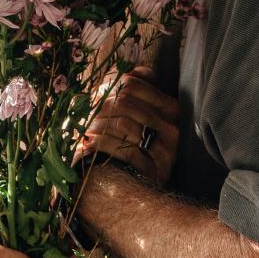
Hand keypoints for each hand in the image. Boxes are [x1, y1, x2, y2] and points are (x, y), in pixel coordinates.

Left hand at [78, 66, 179, 184]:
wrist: (137, 186)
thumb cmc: (133, 142)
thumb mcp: (139, 112)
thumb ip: (139, 87)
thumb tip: (138, 71)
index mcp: (170, 108)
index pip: (131, 84)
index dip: (108, 88)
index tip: (97, 98)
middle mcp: (172, 127)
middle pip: (123, 103)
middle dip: (99, 109)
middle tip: (85, 118)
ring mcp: (166, 150)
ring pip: (122, 125)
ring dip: (97, 128)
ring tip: (86, 132)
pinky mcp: (155, 171)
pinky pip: (124, 151)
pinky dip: (102, 146)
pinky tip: (89, 146)